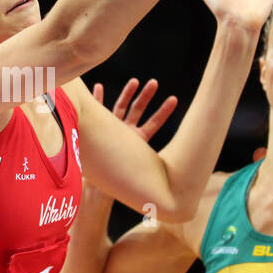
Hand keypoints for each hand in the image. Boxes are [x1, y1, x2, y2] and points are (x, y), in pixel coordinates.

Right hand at [82, 79, 177, 206]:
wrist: (98, 186)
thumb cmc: (118, 182)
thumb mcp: (137, 175)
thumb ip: (148, 176)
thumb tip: (163, 191)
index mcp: (138, 141)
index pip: (154, 124)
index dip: (163, 112)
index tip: (174, 99)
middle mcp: (127, 132)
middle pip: (138, 110)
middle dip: (146, 96)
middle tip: (154, 82)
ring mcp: (114, 129)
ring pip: (122, 107)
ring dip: (128, 93)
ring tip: (135, 81)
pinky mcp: (100, 128)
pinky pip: (99, 111)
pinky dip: (99, 99)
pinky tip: (99, 86)